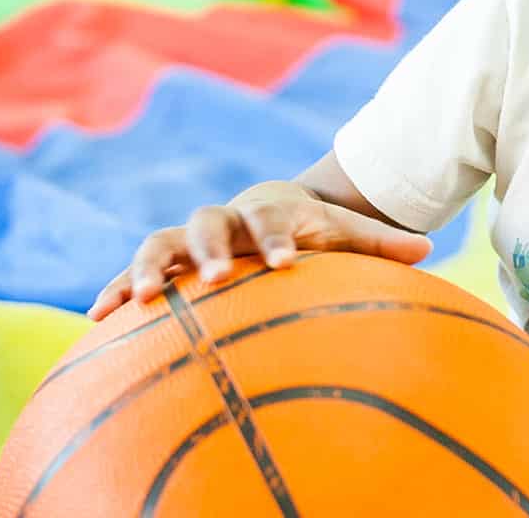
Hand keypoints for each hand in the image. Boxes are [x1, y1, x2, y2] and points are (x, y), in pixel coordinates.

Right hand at [87, 180, 430, 319]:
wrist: (263, 210)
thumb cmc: (308, 231)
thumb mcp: (343, 233)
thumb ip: (378, 243)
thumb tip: (430, 250)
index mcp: (268, 210)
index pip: (272, 220)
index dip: (276, 238)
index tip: (287, 263)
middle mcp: (223, 221)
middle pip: (209, 223)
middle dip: (209, 249)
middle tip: (215, 276)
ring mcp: (187, 240)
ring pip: (160, 243)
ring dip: (150, 268)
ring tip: (143, 300)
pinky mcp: (163, 263)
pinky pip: (132, 274)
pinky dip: (115, 291)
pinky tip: (99, 318)